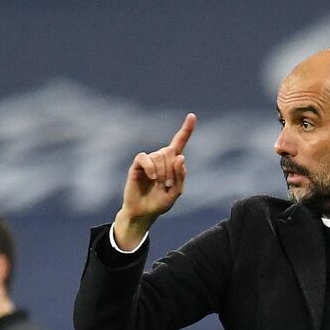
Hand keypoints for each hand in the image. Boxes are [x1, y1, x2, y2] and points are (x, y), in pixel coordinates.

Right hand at [113, 113, 195, 249]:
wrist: (143, 213)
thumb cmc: (159, 203)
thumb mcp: (176, 192)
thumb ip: (180, 176)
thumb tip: (180, 157)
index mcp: (172, 163)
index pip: (179, 143)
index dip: (186, 130)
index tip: (192, 116)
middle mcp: (160, 158)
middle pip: (170, 151)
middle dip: (171, 170)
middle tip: (167, 185)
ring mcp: (149, 161)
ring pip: (159, 156)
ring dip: (162, 173)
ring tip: (159, 185)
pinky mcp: (137, 165)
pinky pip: (145, 158)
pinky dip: (151, 167)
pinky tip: (152, 178)